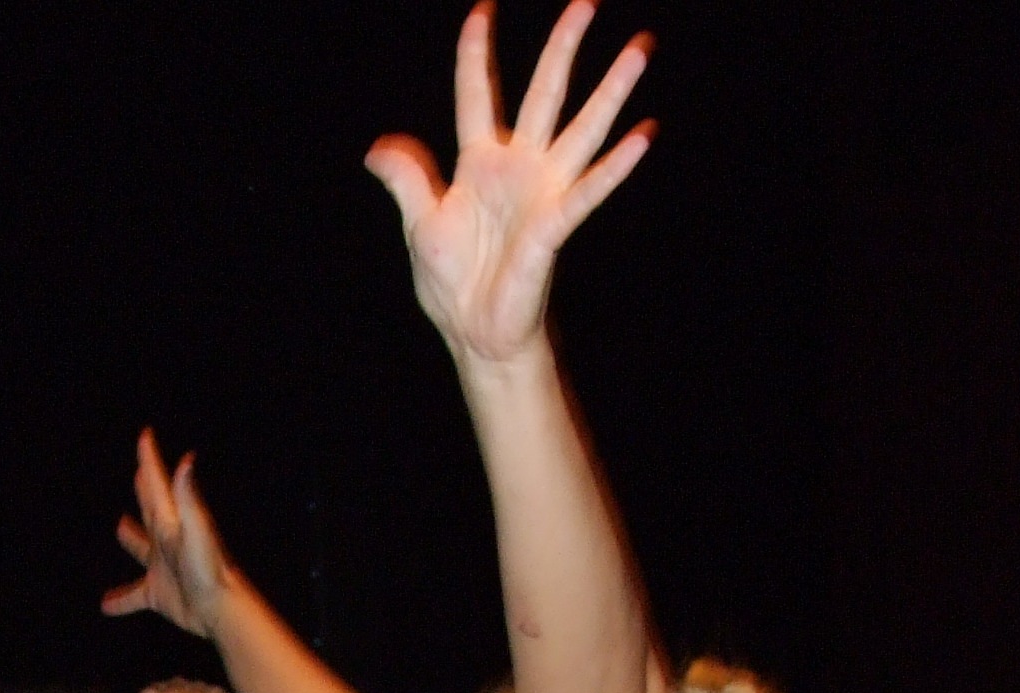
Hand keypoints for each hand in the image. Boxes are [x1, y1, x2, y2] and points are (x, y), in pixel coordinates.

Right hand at [102, 429, 236, 637]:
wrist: (219, 609)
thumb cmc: (208, 570)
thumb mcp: (196, 530)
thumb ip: (187, 498)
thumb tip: (187, 461)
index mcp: (171, 522)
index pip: (157, 486)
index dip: (149, 460)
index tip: (145, 436)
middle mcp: (166, 541)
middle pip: (151, 510)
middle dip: (145, 491)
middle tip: (138, 474)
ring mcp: (162, 567)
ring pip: (141, 548)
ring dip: (131, 538)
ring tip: (120, 528)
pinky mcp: (159, 594)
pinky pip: (134, 596)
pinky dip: (120, 600)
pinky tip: (104, 606)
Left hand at [365, 3, 655, 367]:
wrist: (475, 333)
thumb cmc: (452, 281)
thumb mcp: (420, 224)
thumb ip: (406, 178)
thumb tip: (376, 147)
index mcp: (478, 162)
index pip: (476, 93)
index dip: (476, 53)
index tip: (483, 9)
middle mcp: (517, 167)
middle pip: (543, 93)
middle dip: (564, 47)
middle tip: (587, 1)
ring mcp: (542, 192)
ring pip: (582, 128)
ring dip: (612, 89)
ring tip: (640, 48)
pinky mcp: (554, 226)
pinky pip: (588, 190)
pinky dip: (616, 166)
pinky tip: (644, 135)